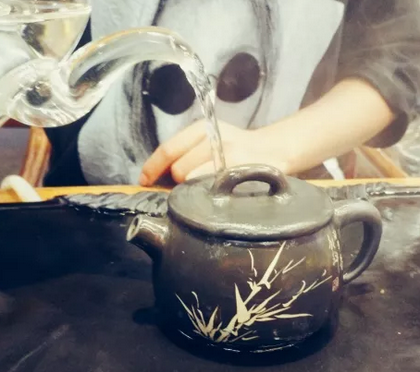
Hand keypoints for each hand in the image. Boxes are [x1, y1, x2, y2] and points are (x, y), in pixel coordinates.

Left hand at [139, 120, 290, 185]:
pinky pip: (213, 189)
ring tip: (202, 191)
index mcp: (202, 128)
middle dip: (177, 182)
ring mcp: (229, 156)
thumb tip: (157, 175)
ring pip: (193, 181)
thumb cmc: (236, 149)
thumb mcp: (211, 138)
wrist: (275, 150)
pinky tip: (215, 195)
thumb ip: (186, 152)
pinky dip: (208, 194)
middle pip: (179, 169)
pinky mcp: (240, 172)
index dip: (152, 168)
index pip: (168, 149)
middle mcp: (215, 138)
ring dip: (192, 190)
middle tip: (185, 188)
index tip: (144, 181)